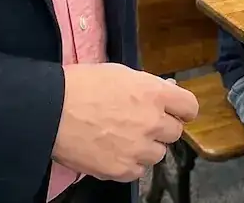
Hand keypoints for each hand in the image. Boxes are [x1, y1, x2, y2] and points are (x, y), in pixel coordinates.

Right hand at [53, 63, 198, 181]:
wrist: (53, 110)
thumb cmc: (83, 84)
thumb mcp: (121, 73)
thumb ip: (148, 86)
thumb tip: (167, 92)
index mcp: (153, 93)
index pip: (190, 107)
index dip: (182, 109)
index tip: (174, 111)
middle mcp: (152, 122)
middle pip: (175, 133)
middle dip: (161, 127)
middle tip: (142, 122)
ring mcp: (138, 149)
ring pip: (158, 154)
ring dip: (146, 147)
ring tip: (124, 137)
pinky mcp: (122, 170)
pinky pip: (138, 170)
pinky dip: (130, 163)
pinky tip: (114, 150)